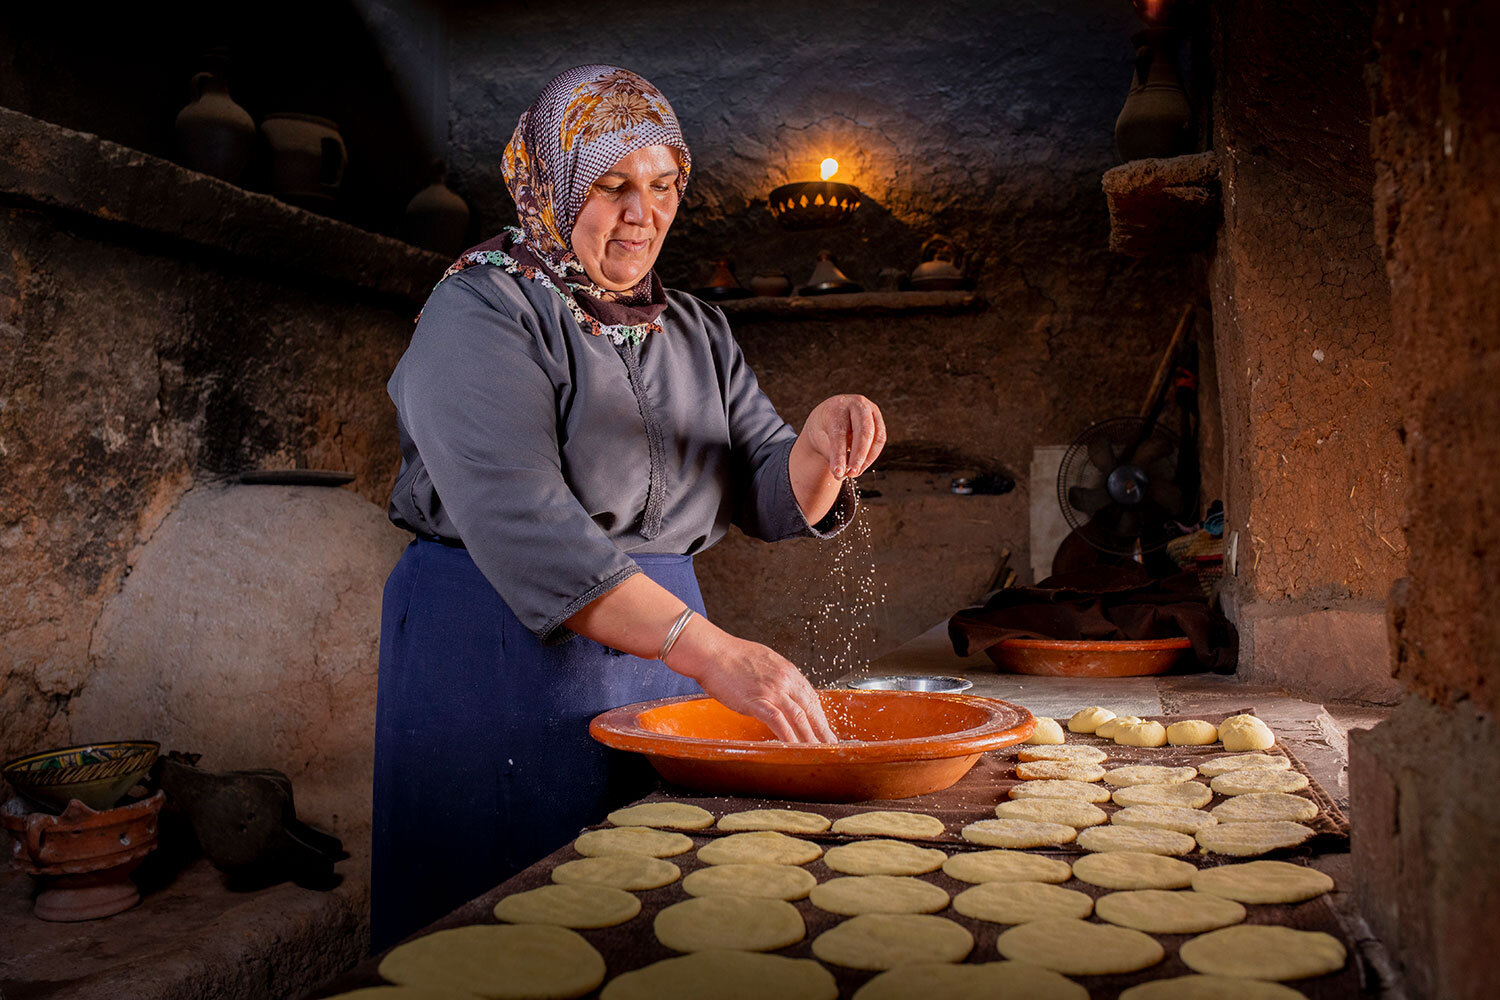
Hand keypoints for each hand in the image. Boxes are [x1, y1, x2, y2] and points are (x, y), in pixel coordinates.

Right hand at [666, 622, 836, 743]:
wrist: (712, 651)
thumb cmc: (731, 655)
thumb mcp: (763, 660)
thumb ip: (776, 675)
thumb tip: (780, 688)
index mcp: (787, 670)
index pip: (811, 696)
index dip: (819, 715)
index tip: (824, 727)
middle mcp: (785, 679)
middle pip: (811, 708)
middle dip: (822, 729)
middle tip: (830, 745)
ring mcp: (773, 690)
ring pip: (799, 717)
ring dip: (810, 737)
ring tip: (817, 751)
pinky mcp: (758, 701)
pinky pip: (778, 722)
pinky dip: (789, 736)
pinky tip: (794, 747)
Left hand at [799, 394, 886, 478]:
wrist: (830, 414)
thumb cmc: (823, 427)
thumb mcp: (819, 438)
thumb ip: (830, 454)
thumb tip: (841, 474)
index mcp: (837, 406)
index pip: (839, 432)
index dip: (839, 454)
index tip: (838, 472)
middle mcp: (856, 403)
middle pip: (863, 431)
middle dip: (859, 456)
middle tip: (851, 474)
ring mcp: (871, 410)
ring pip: (876, 437)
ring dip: (867, 458)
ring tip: (854, 473)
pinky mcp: (878, 419)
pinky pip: (880, 440)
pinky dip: (872, 455)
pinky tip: (860, 465)